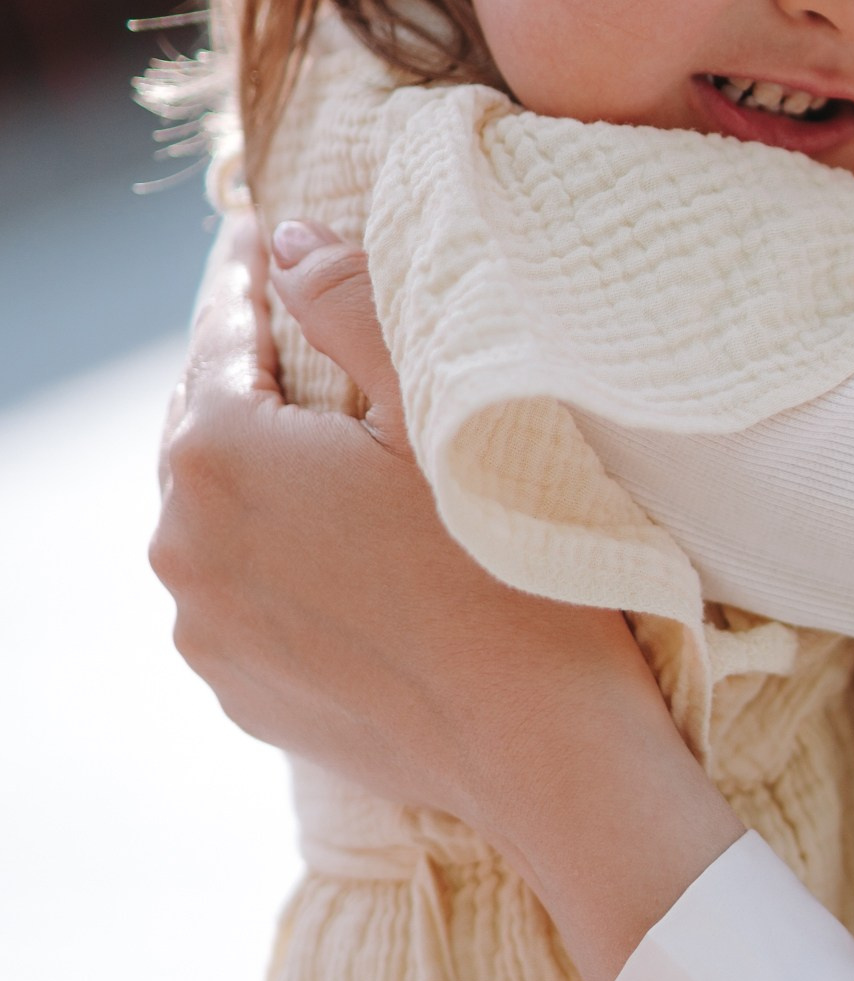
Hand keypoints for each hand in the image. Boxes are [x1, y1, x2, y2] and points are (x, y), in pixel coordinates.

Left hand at [152, 221, 735, 980]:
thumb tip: (285, 243)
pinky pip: (243, 595)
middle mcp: (182, 544)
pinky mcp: (239, 690)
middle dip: (251, 381)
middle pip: (205, 428)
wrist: (545, 747)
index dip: (249, 278)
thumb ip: (349, 304)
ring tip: (330, 453)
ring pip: (217, 517)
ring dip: (260, 479)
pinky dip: (277, 561)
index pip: (220, 336)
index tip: (260, 233)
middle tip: (305, 338)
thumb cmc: (511, 567)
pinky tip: (346, 553)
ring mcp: (204, 630)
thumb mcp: (441, 408)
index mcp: (220, 456)